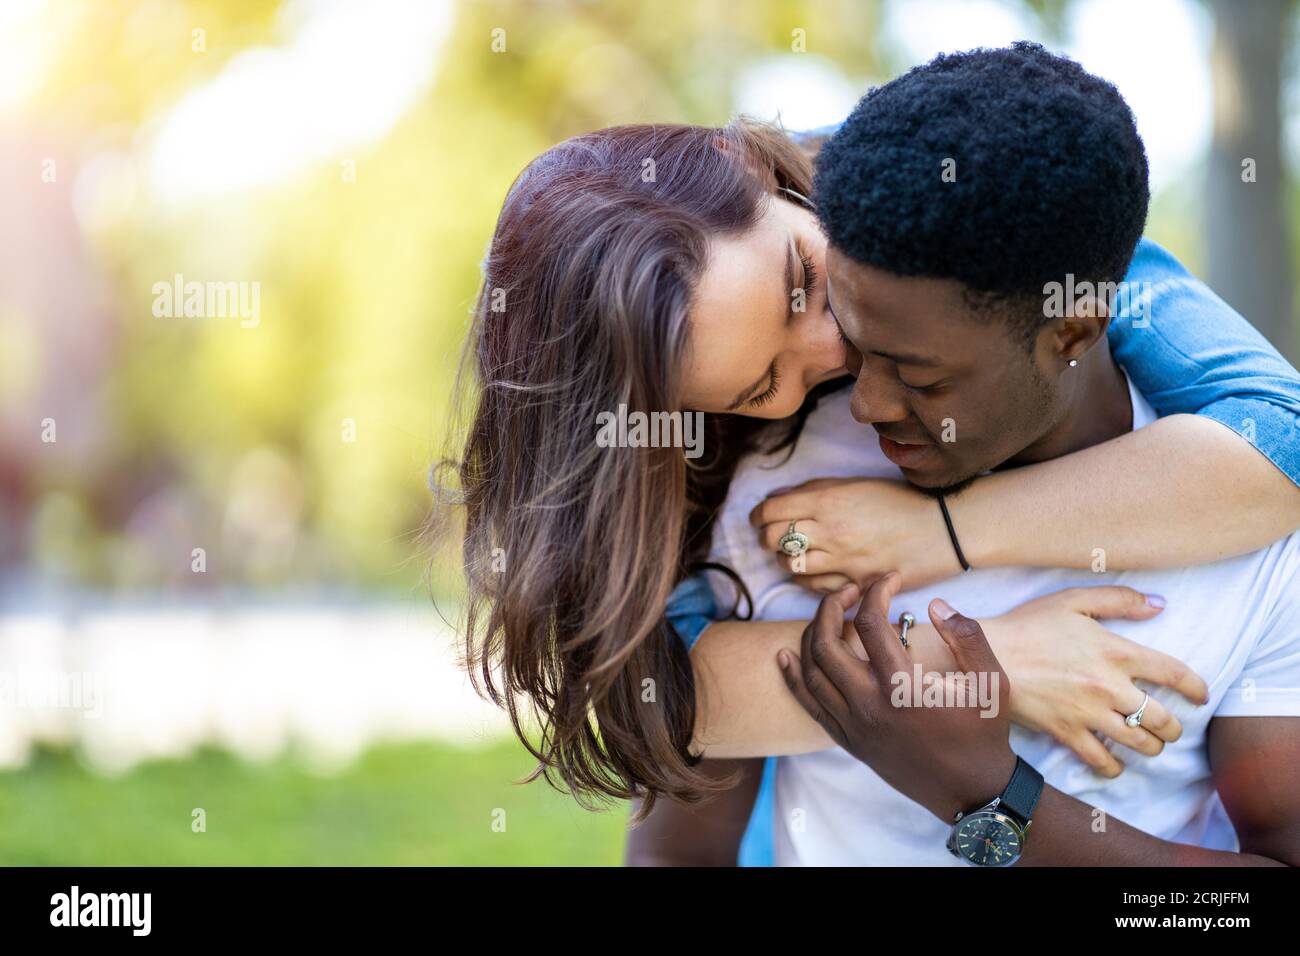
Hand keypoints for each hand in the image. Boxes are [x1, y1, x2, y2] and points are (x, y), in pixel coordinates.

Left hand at [751, 477, 960, 591]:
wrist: (942, 529)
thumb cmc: (899, 502)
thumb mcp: (854, 484)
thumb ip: (813, 490)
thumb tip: (777, 499)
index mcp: (829, 500)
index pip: (771, 511)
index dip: (758, 516)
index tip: (759, 518)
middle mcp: (832, 530)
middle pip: (774, 540)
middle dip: (766, 538)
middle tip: (772, 536)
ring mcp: (843, 560)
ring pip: (790, 566)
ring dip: (785, 560)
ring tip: (794, 554)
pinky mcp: (856, 584)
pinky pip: (814, 587)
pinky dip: (805, 580)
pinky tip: (812, 570)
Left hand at [778, 574, 1016, 820]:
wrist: (971, 792)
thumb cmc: (983, 734)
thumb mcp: (991, 681)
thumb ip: (967, 636)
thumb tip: (935, 604)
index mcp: (902, 687)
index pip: (872, 624)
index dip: (877, 590)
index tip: (890, 578)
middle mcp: (869, 706)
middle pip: (826, 643)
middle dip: (832, 606)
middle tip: (851, 589)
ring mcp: (854, 726)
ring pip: (811, 671)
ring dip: (813, 633)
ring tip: (831, 613)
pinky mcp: (848, 740)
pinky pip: (809, 704)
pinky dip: (794, 676)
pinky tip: (785, 655)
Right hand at [981, 587, 1208, 775]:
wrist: (985, 658)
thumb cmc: (1027, 625)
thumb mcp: (1072, 600)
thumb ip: (1119, 600)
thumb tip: (1160, 605)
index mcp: (1116, 652)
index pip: (1174, 674)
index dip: (1196, 687)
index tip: (1201, 695)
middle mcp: (1110, 687)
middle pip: (1163, 718)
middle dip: (1174, 727)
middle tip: (1170, 727)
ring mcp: (1089, 713)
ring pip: (1139, 743)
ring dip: (1152, 748)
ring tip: (1149, 744)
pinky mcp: (1067, 733)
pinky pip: (1102, 761)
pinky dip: (1114, 768)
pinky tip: (1115, 764)